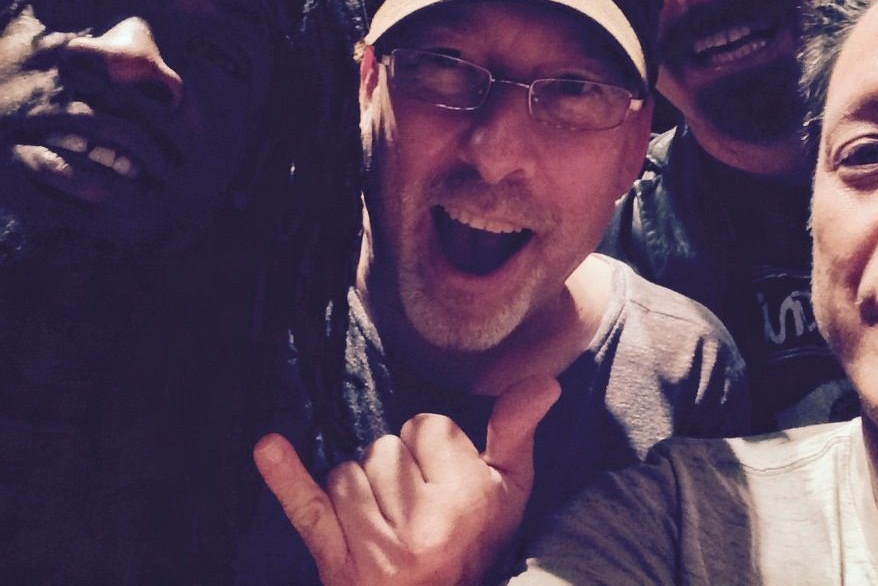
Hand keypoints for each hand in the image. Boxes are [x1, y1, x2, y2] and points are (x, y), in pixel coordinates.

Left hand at [254, 375, 560, 585]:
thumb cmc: (477, 542)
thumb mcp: (511, 491)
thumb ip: (517, 431)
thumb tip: (544, 379)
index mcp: (468, 502)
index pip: (427, 427)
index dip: (433, 448)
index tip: (445, 483)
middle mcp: (423, 527)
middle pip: (384, 449)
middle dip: (397, 470)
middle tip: (418, 511)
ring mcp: (376, 549)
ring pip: (347, 473)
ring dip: (359, 491)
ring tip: (387, 525)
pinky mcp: (337, 564)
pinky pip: (308, 509)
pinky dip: (285, 477)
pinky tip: (268, 445)